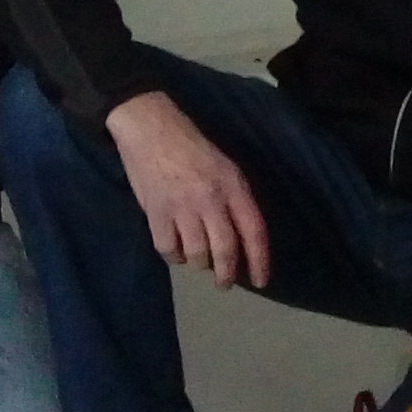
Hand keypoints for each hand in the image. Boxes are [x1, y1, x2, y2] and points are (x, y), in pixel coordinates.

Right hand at [106, 92, 271, 290]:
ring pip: (197, 255)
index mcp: (233, 186)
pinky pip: (168, 249)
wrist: (150, 128)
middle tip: (225, 284)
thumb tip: (241, 237)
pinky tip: (177, 251)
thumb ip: (235, 199)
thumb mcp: (226, 167)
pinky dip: (174, 256)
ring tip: (199, 262)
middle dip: (227, 274)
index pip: (254, 230)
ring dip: (200, 265)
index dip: (260, 260)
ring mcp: (181, 208)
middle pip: (225, 250)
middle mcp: (211, 200)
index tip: (261, 281)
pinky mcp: (155, 213)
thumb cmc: (192, 146)